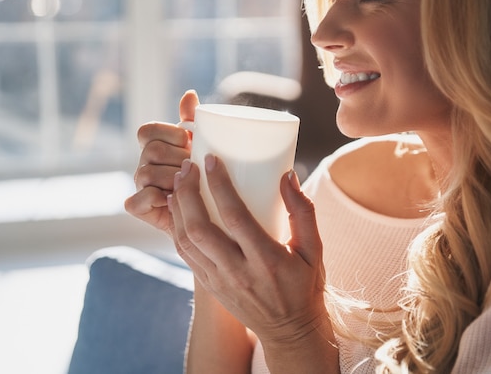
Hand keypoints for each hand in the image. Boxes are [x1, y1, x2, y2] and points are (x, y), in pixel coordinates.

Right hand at [124, 90, 198, 234]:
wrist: (212, 214)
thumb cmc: (208, 176)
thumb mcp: (204, 145)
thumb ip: (193, 120)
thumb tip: (190, 94)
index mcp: (155, 145)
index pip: (148, 130)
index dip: (170, 134)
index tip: (190, 142)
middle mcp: (143, 163)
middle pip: (151, 150)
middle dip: (178, 158)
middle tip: (196, 168)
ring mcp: (139, 185)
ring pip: (146, 173)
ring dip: (173, 179)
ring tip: (191, 186)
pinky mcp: (138, 207)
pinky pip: (138, 200)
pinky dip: (157, 199)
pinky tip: (175, 200)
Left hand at [168, 155, 329, 346]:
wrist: (289, 331)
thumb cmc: (304, 285)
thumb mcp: (314, 249)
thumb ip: (302, 211)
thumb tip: (287, 176)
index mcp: (267, 260)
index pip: (235, 216)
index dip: (219, 185)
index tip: (211, 160)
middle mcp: (238, 272)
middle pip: (200, 228)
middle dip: (187, 192)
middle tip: (187, 166)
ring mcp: (219, 281)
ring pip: (186, 241)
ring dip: (177, 208)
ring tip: (178, 182)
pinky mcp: (209, 286)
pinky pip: (185, 254)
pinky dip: (176, 227)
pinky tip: (177, 208)